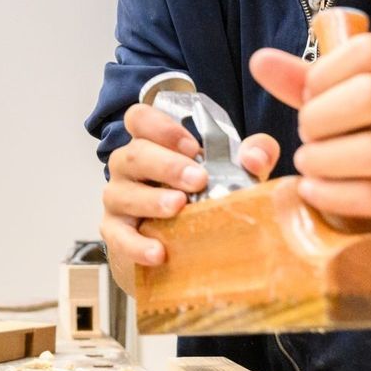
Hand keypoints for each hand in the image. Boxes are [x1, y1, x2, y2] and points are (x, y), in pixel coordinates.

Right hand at [100, 100, 278, 272]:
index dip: (161, 127)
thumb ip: (254, 153)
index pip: (139, 119)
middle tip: (198, 179)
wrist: (187, 240)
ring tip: (178, 207)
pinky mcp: (115, 231)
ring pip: (122, 193)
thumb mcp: (236, 169)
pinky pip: (118, 236)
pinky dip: (136, 245)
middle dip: (167, 165)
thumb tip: (254, 158)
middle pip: (134, 154)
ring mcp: (118, 198)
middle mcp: (129, 166)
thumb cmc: (205, 194)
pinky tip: (158, 252)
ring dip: (151, 199)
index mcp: (151, 142)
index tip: (192, 146)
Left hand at [250, 32, 370, 247]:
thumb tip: (260, 60)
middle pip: (370, 95)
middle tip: (305, 136)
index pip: (367, 51)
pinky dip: (333, 195)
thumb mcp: (355, 102)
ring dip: (322, 159)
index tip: (307, 98)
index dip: (322, 75)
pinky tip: (315, 192)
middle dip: (320, 118)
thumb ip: (310, 82)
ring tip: (307, 165)